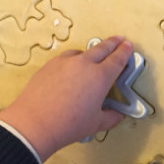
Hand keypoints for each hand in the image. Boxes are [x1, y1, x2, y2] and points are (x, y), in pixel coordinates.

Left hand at [0, 36, 133, 160]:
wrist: (34, 123)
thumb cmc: (69, 125)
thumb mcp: (96, 124)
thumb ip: (111, 117)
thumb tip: (118, 115)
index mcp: (100, 77)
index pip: (117, 60)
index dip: (125, 52)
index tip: (129, 46)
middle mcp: (84, 64)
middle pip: (102, 48)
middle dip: (113, 43)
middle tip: (119, 39)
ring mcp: (65, 62)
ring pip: (82, 52)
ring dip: (91, 52)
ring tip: (93, 56)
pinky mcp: (50, 65)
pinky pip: (66, 58)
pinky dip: (73, 59)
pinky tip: (71, 68)